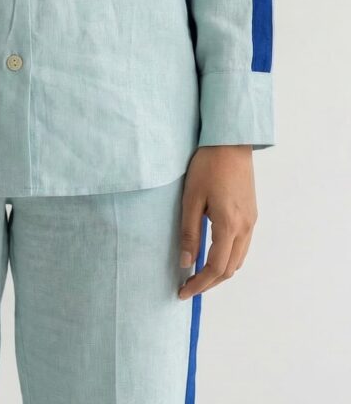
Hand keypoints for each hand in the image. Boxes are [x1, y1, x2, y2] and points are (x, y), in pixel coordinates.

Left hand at [178, 145, 257, 299]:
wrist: (231, 142)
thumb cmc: (208, 165)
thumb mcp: (191, 198)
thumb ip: (189, 232)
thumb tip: (185, 262)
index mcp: (229, 225)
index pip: (215, 268)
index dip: (199, 284)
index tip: (182, 291)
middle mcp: (245, 227)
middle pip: (230, 269)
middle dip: (209, 283)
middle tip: (188, 287)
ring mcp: (252, 221)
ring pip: (239, 259)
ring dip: (220, 272)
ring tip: (198, 275)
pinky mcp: (252, 213)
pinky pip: (243, 246)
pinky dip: (229, 258)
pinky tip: (214, 254)